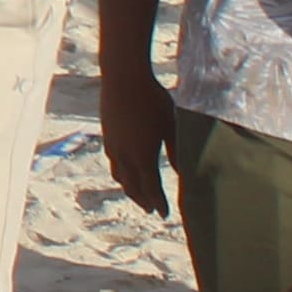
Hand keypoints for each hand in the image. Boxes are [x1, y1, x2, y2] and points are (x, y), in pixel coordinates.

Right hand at [103, 73, 175, 217]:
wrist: (123, 77)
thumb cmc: (152, 99)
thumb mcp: (172, 126)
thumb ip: (177, 152)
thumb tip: (184, 173)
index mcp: (142, 156)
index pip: (150, 188)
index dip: (158, 203)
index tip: (164, 214)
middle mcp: (124, 155)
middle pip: (132, 186)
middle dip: (143, 199)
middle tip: (152, 209)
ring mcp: (113, 145)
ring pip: (119, 175)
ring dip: (129, 188)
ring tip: (137, 193)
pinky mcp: (106, 134)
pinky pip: (113, 161)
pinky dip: (120, 172)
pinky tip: (124, 168)